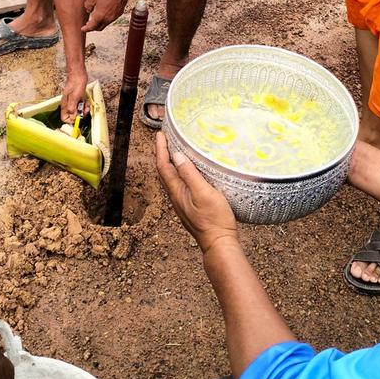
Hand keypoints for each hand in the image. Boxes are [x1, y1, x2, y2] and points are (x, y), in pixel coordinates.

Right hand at [62, 68, 87, 121]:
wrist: (78, 74)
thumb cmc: (75, 83)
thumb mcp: (74, 97)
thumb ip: (72, 108)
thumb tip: (72, 117)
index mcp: (65, 104)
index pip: (64, 117)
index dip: (71, 120)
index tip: (77, 118)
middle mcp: (68, 104)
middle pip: (72, 115)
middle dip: (79, 115)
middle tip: (84, 111)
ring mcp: (73, 101)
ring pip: (78, 110)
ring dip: (83, 110)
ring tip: (86, 106)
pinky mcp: (78, 98)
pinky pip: (81, 105)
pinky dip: (85, 105)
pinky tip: (87, 102)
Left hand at [82, 0, 128, 32]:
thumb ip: (88, 5)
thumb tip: (88, 10)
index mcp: (100, 16)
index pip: (91, 27)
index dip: (86, 29)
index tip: (83, 29)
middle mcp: (107, 19)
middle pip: (99, 28)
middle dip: (92, 28)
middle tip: (88, 25)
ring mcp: (114, 17)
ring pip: (105, 24)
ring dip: (99, 23)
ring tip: (95, 18)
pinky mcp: (118, 14)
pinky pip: (110, 20)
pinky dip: (105, 19)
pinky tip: (104, 13)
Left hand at [155, 132, 237, 254]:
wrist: (219, 244)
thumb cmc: (214, 220)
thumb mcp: (204, 193)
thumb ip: (190, 175)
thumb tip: (177, 156)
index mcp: (177, 192)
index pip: (163, 166)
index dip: (160, 149)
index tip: (160, 134)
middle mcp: (176, 197)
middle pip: (164, 172)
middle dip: (163, 154)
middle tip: (165, 139)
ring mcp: (183, 203)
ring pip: (172, 179)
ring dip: (171, 163)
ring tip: (175, 151)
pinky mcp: (191, 208)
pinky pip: (180, 185)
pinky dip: (180, 173)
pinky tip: (189, 172)